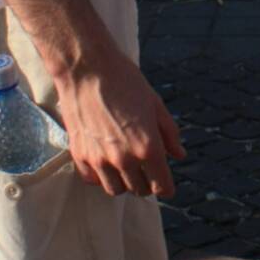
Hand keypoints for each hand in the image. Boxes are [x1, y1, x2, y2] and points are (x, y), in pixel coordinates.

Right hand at [55, 47, 185, 198]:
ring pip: (115, 190)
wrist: (87, 69)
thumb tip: (179, 155)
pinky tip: (107, 160)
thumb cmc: (125, 81)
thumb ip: (169, 133)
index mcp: (147, 147)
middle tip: (148, 170)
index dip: (167, 187)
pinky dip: (102, 176)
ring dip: (125, 182)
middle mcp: (123, 159)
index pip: (161, 185)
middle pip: (139, 190)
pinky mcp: (80, 156)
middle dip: (147, 183)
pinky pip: (93, 180)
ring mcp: (99, 160)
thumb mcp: (155, 104)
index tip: (167, 185)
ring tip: (127, 166)